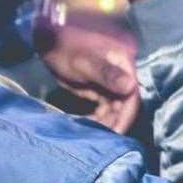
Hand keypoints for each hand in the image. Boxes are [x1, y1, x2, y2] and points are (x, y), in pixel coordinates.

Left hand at [34, 1, 140, 133]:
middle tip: (102, 141)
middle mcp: (123, 75)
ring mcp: (112, 84)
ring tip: (93, 137)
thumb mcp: (85, 62)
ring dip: (106, 124)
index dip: (126, 115)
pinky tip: (89, 128)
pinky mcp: (101, 90)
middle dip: (115, 123)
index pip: (132, 95)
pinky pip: (105, 109)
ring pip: (115, 109)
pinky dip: (98, 120)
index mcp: (124, 65)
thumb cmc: (67, 48)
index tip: (117, 133)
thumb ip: (107, 74)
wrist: (51, 41)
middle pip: (125, 105)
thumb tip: (130, 86)